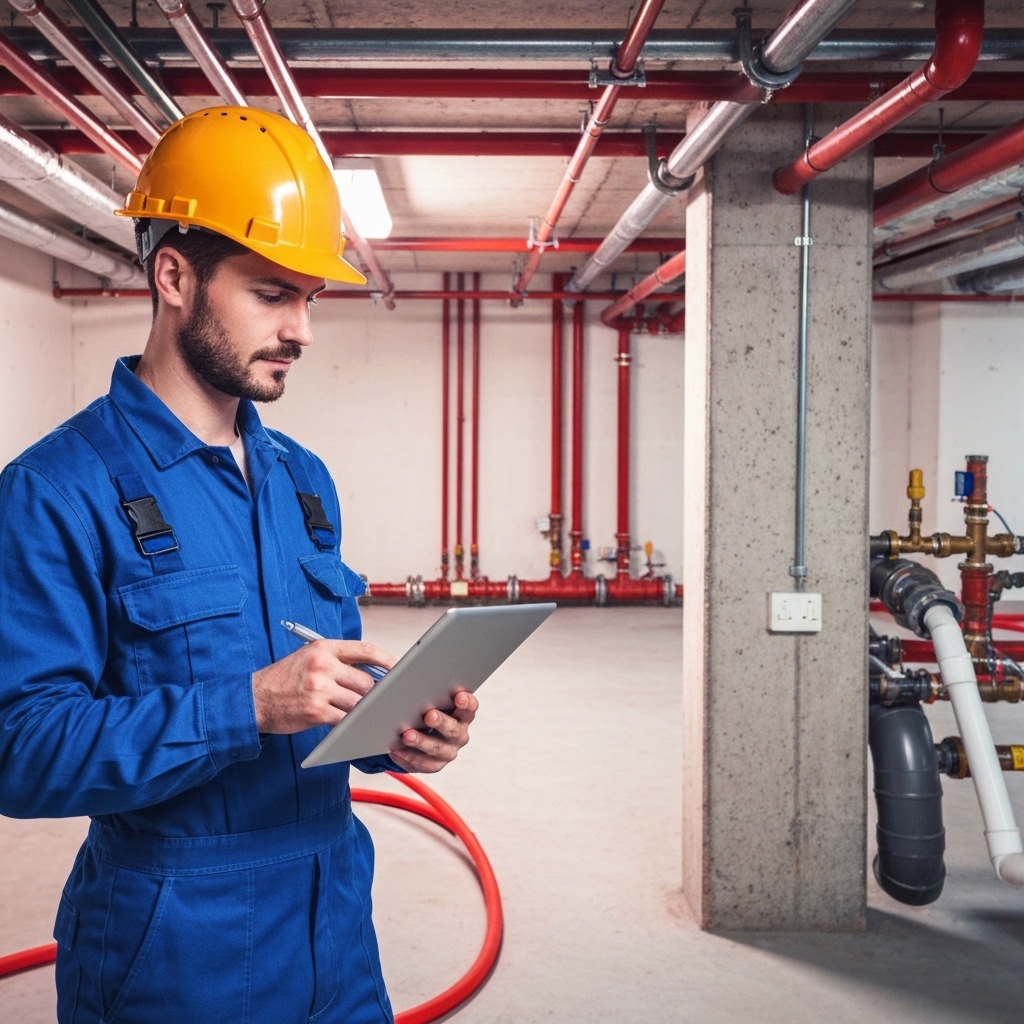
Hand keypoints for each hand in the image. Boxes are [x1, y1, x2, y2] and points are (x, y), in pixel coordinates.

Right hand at [252, 640, 395, 733]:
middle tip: (383, 699)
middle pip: (366, 679)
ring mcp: (319, 689)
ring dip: (366, 709)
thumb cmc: (284, 680)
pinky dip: (353, 723)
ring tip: (371, 713)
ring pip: (359, 701)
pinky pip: (345, 718)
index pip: (365, 649)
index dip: (387, 659)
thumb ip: (338, 661)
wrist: (254, 700)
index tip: (399, 668)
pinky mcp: (316, 711)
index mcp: (323, 648)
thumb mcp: (308, 658)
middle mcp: (322, 665)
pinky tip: (357, 725)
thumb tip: (373, 671)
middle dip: (376, 692)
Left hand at [389, 690, 477, 772]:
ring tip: (407, 735)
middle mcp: (459, 733)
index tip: (459, 696)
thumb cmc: (423, 708)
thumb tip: (414, 677)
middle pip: (453, 729)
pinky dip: (410, 756)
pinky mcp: (435, 764)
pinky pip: (424, 763)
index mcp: (462, 714)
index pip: (470, 707)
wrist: (416, 733)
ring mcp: (449, 750)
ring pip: (438, 749)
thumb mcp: (428, 698)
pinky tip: (397, 750)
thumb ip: (428, 690)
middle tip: (429, 715)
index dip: (466, 702)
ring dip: (422, 741)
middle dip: (441, 722)